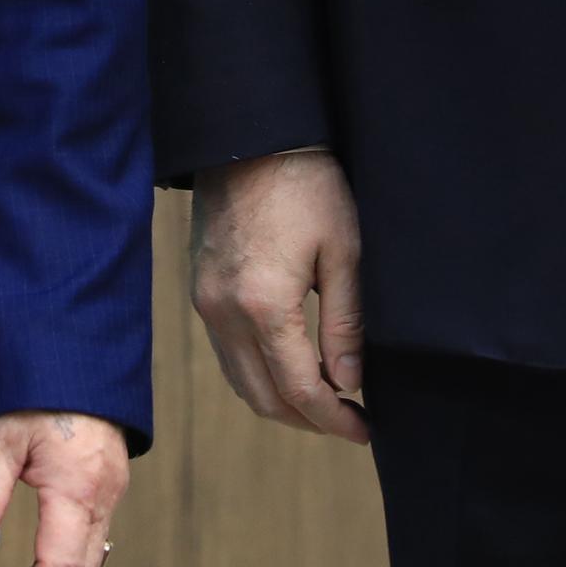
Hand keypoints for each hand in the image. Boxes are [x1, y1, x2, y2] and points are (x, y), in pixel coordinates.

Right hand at [188, 148, 368, 442]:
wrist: (249, 137)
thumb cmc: (306, 186)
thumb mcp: (343, 251)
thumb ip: (346, 324)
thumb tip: (349, 383)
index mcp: (264, 305)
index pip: (300, 389)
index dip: (334, 419)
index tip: (365, 430)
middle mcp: (224, 313)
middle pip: (264, 398)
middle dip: (308, 420)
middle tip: (349, 421)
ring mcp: (205, 303)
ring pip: (241, 382)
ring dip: (281, 401)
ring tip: (325, 400)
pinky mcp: (200, 290)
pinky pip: (227, 354)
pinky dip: (258, 375)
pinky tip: (289, 368)